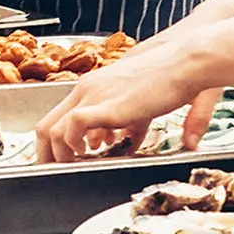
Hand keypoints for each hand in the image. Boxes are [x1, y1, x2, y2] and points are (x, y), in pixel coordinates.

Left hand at [34, 40, 214, 163]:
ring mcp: (93, 95)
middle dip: (47, 153)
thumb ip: (129, 125)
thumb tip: (121, 142)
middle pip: (47, 125)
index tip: (58, 159)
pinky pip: (74, 125)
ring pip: (53, 129)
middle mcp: (87, 89)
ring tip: (70, 168)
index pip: (58, 116)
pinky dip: (74, 144)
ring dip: (58, 155)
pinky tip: (89, 152)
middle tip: (54, 171)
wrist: (187, 62)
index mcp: (93, 86)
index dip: (54, 142)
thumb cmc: (170, 79)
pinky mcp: (106, 104)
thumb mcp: (141, 106)